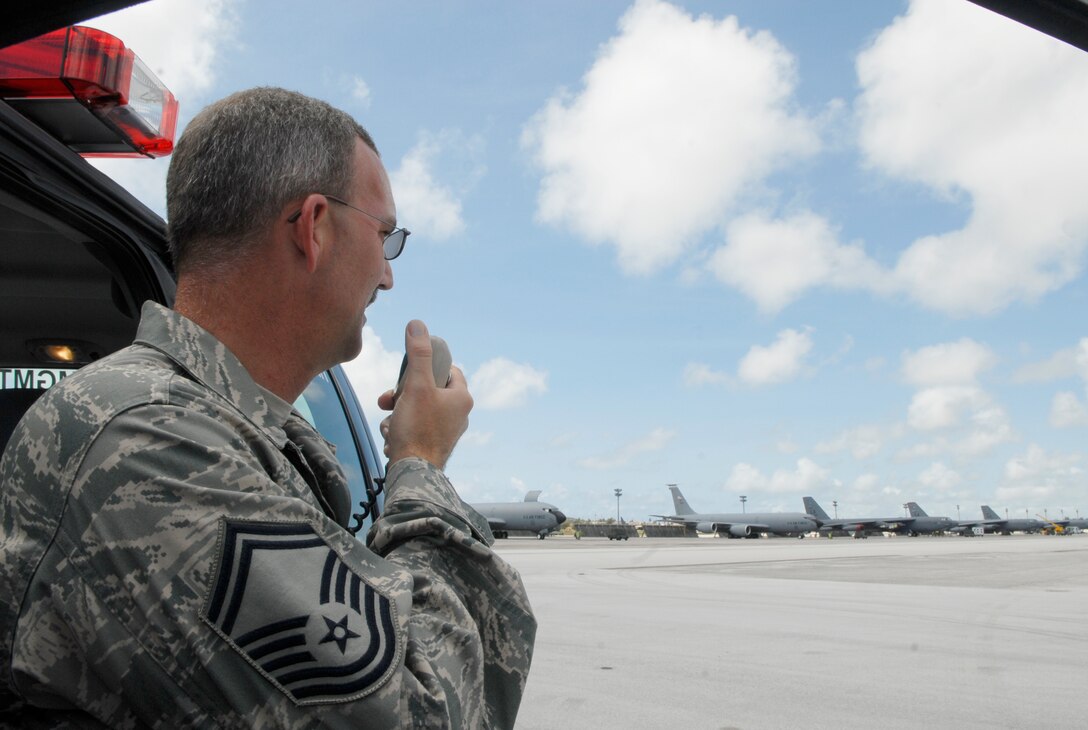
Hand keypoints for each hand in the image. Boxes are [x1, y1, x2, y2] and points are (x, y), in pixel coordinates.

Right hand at [377, 320, 471, 468]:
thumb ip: (417, 354)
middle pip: (426, 389)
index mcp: (462, 397)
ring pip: (415, 409)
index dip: (426, 366)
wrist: (413, 473)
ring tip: (391, 424)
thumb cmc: (418, 430)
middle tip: (389, 399)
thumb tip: (417, 325)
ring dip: (397, 413)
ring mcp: (446, 431)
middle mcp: (458, 414)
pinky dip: (399, 429)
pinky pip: (413, 427)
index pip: (447, 368)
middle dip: (402, 394)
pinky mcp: (432, 444)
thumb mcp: (416, 385)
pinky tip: (393, 438)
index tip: (409, 372)